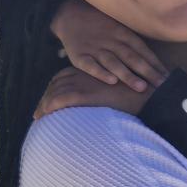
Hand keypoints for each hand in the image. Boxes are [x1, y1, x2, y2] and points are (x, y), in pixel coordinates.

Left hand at [33, 67, 152, 120]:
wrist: (148, 93)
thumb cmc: (137, 93)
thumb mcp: (119, 85)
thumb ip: (106, 89)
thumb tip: (103, 101)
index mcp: (90, 69)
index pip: (63, 78)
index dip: (54, 90)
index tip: (48, 102)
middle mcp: (82, 73)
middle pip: (56, 85)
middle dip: (46, 98)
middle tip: (39, 113)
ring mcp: (82, 83)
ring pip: (54, 92)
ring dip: (44, 105)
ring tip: (38, 117)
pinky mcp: (82, 94)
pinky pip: (59, 100)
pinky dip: (48, 108)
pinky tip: (43, 116)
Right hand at [50, 0, 167, 93]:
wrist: (69, 15)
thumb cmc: (100, 25)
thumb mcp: (119, 27)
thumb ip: (135, 43)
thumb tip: (158, 63)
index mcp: (123, 34)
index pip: (143, 50)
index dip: (156, 64)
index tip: (168, 78)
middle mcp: (111, 41)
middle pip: (132, 58)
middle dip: (148, 72)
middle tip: (161, 86)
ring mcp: (95, 48)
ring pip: (113, 63)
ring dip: (128, 75)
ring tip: (141, 87)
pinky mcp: (79, 56)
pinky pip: (90, 66)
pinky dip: (101, 73)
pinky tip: (112, 81)